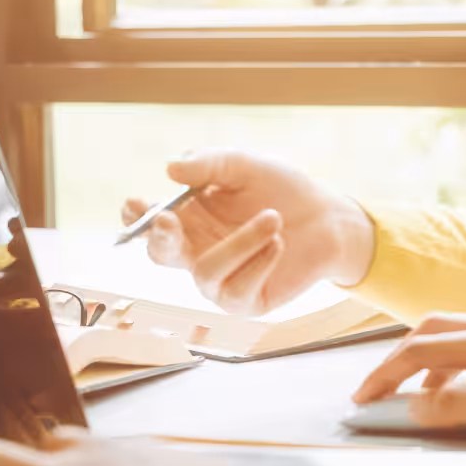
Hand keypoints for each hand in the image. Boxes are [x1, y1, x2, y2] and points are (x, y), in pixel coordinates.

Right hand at [123, 150, 374, 316]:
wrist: (330, 218)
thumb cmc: (283, 190)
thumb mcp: (246, 166)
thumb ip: (210, 164)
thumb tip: (171, 168)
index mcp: (189, 218)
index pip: (149, 222)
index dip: (137, 217)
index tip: (136, 203)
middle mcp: (198, 251)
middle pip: (161, 255)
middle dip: (160, 239)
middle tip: (169, 219)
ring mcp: (221, 280)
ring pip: (205, 273)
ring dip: (239, 243)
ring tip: (274, 218)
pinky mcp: (247, 301)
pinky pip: (235, 291)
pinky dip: (258, 263)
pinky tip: (278, 244)